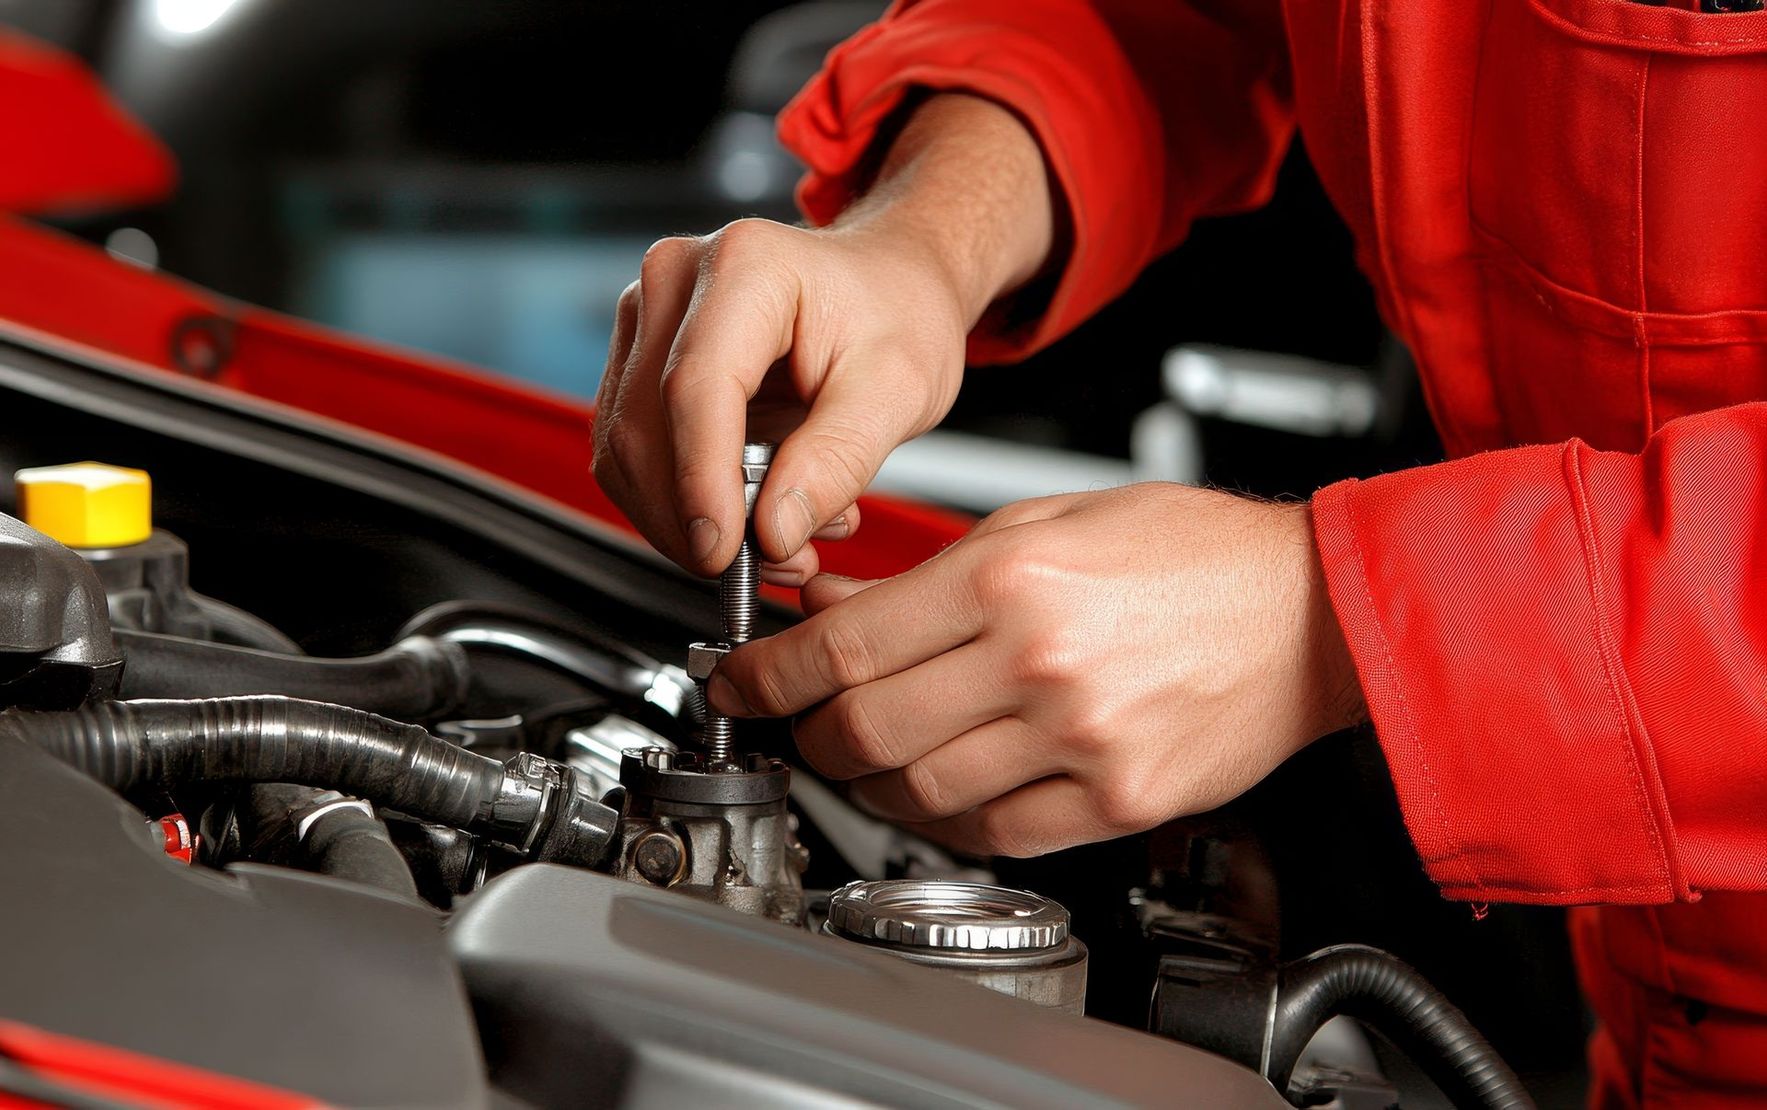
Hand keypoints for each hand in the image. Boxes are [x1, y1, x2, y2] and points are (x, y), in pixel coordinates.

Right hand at [592, 94, 1054, 581]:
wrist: (888, 282)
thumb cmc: (899, 313)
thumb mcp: (901, 390)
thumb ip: (837, 460)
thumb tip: (771, 533)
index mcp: (746, 268)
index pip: (696, 389)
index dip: (701, 483)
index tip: (722, 553)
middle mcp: (676, 280)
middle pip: (644, 427)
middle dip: (692, 519)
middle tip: (768, 566)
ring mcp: (649, 318)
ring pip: (626, 451)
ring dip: (685, 521)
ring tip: (779, 542)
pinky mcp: (640, 358)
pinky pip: (636, 453)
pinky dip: (681, 503)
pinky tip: (751, 513)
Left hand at [707, 484, 1367, 856]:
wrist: (1312, 611)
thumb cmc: (1192, 553)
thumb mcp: (1048, 522)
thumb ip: (928, 573)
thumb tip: (832, 604)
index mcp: (1012, 577)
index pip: (846, 646)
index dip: (768, 675)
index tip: (739, 684)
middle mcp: (1038, 661)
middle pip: (865, 728)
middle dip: (807, 735)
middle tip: (794, 725)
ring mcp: (1079, 741)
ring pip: (919, 791)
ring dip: (869, 782)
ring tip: (864, 755)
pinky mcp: (1116, 799)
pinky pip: (995, 832)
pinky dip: (946, 819)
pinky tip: (938, 789)